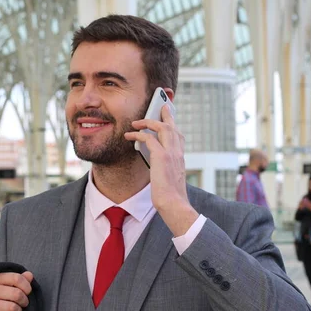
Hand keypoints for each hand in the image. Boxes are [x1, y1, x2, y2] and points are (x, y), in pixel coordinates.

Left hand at [124, 105, 198, 235]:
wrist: (174, 204)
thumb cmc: (171, 196)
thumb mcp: (169, 179)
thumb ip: (166, 169)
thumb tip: (157, 166)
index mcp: (180, 158)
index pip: (178, 136)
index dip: (173, 126)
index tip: (169, 119)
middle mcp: (178, 152)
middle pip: (172, 127)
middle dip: (165, 115)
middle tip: (159, 106)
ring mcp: (171, 153)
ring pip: (162, 127)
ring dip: (148, 121)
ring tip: (137, 121)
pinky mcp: (162, 157)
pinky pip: (149, 138)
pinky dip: (138, 134)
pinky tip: (129, 135)